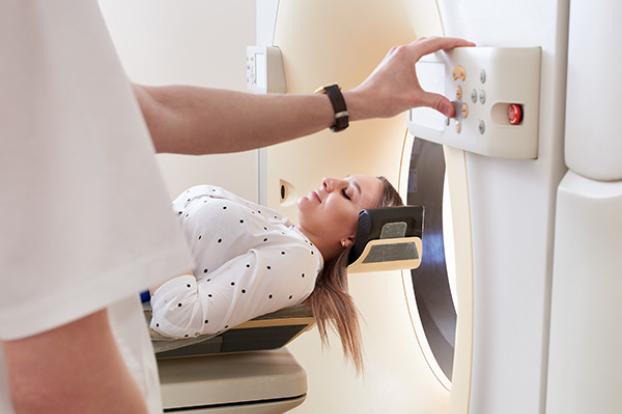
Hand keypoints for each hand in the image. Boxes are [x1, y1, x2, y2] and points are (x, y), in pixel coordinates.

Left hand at [345, 37, 475, 119]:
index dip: (454, 43)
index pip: (437, 42)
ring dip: (433, 47)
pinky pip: (411, 53)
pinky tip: (425, 62)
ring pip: (419, 46)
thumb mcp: (414, 100)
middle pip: (429, 41)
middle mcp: (400, 52)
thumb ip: (435, 102)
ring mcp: (394, 57)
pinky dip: (423, 54)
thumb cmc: (380, 98)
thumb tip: (448, 107)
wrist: (362, 103)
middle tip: (459, 47)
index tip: (465, 44)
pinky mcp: (391, 64)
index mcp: (407, 54)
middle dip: (446, 43)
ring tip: (445, 52)